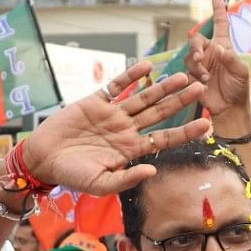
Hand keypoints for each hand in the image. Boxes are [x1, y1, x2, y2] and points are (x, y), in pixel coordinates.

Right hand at [20, 62, 211, 196]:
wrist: (43, 159)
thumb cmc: (71, 175)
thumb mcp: (100, 184)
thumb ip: (127, 179)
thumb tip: (153, 169)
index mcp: (130, 150)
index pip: (164, 139)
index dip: (185, 132)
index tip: (207, 125)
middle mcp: (126, 130)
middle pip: (159, 113)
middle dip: (180, 102)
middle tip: (201, 88)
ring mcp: (112, 114)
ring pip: (143, 97)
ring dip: (162, 87)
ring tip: (182, 75)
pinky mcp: (96, 101)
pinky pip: (117, 86)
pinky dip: (131, 76)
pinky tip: (147, 66)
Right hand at [187, 0, 250, 118]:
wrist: (229, 109)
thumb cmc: (239, 89)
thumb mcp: (241, 73)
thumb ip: (231, 59)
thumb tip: (219, 49)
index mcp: (223, 47)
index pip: (220, 24)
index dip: (218, 10)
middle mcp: (210, 53)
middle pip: (195, 40)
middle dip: (195, 47)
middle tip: (200, 58)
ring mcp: (201, 65)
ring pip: (189, 56)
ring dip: (197, 66)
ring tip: (207, 78)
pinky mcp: (192, 77)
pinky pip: (186, 71)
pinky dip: (194, 77)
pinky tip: (203, 85)